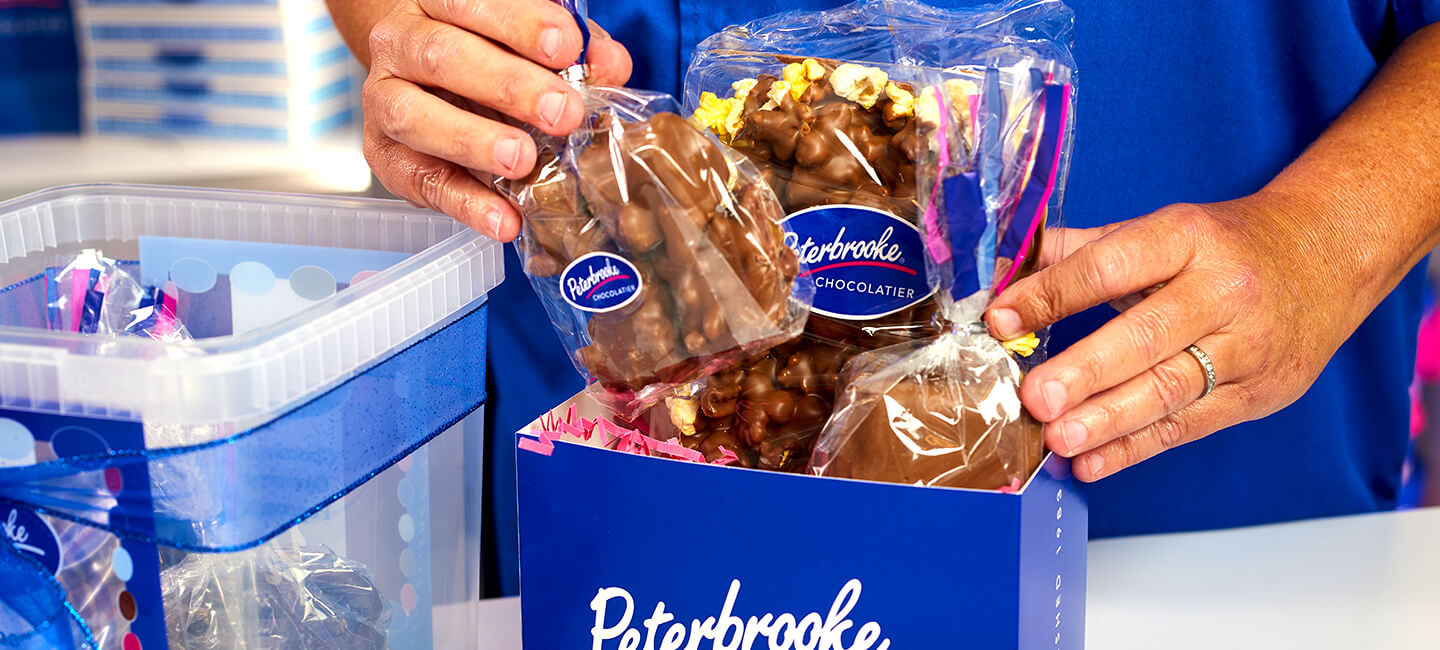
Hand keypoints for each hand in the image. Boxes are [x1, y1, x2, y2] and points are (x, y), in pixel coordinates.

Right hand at [362, 0, 630, 239]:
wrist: (423, 76)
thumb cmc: (486, 50)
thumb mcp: (532, 38)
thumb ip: (572, 48)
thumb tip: (610, 64)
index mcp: (435, 1)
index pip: (470, 1)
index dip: (520, 22)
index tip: (566, 46)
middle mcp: (400, 43)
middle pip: (444, 57)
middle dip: (508, 86)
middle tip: (563, 112)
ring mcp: (383, 99)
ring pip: (413, 116)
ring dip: (473, 141)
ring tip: (523, 161)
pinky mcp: (385, 155)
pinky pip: (421, 181)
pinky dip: (465, 203)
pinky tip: (505, 218)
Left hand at [985, 195, 1370, 480]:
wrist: (1327, 257)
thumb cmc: (1224, 245)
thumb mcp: (1158, 230)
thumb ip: (1078, 252)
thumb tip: (1003, 273)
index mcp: (1187, 239)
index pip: (1111, 267)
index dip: (1054, 294)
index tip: (1001, 318)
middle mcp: (1222, 292)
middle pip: (1146, 337)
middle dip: (1086, 372)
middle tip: (1036, 398)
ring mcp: (1247, 347)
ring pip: (1170, 390)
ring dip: (1108, 421)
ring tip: (1059, 438)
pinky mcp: (1258, 394)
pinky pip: (1188, 426)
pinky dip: (1135, 448)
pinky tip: (1092, 462)